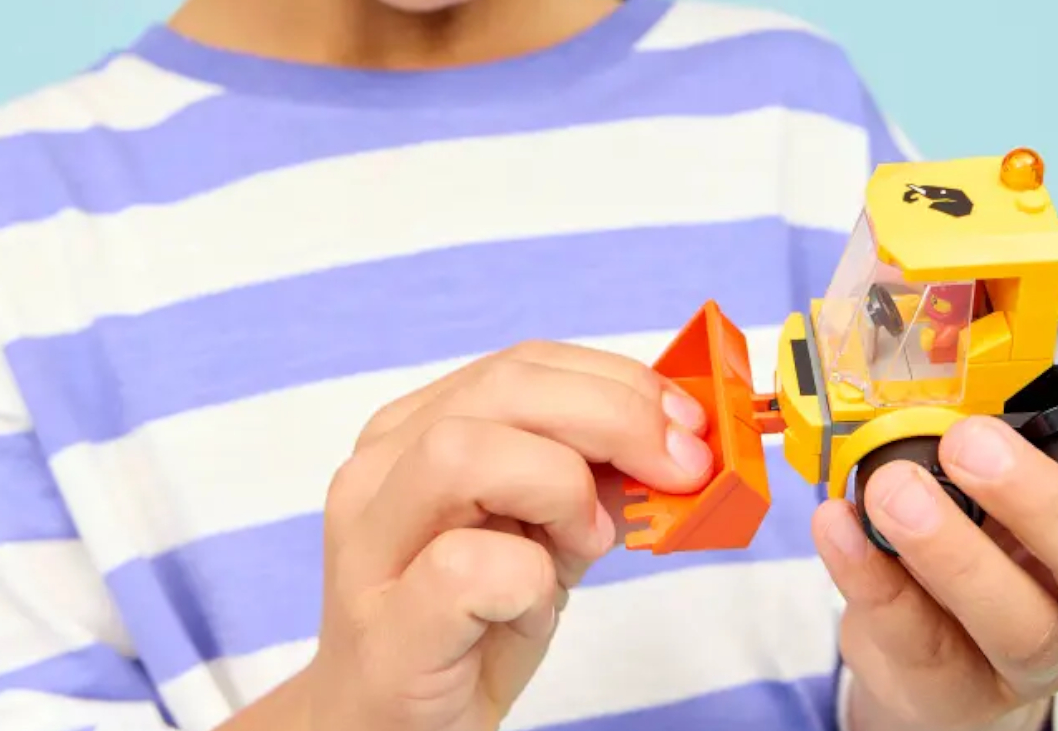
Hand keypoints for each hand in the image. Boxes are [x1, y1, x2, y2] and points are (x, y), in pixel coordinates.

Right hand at [299, 340, 713, 730]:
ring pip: (464, 454)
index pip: (522, 363)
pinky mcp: (386, 630)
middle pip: (500, 390)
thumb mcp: (543, 532)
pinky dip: (529, 581)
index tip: (687, 423)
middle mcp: (376, 474)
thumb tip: (677, 438)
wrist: (392, 728)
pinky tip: (533, 609)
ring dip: (560, 488)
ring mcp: (369, 550)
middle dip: (614, 418)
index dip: (618, 381)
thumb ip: (590, 477)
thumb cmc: (471, 626)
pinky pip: (466, 567)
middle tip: (681, 470)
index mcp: (411, 433)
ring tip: (586, 543)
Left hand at [811, 402, 1057, 730]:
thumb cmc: (981, 529)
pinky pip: (921, 640)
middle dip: (1047, 504)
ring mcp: (1033, 651)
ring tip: (894, 490)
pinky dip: (873, 575)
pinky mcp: (957, 687)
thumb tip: (944, 346)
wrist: (927, 653)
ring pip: (1025, 623)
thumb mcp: (1003, 462)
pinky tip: (839, 524)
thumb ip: (993, 412)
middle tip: (972, 445)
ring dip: (955, 551)